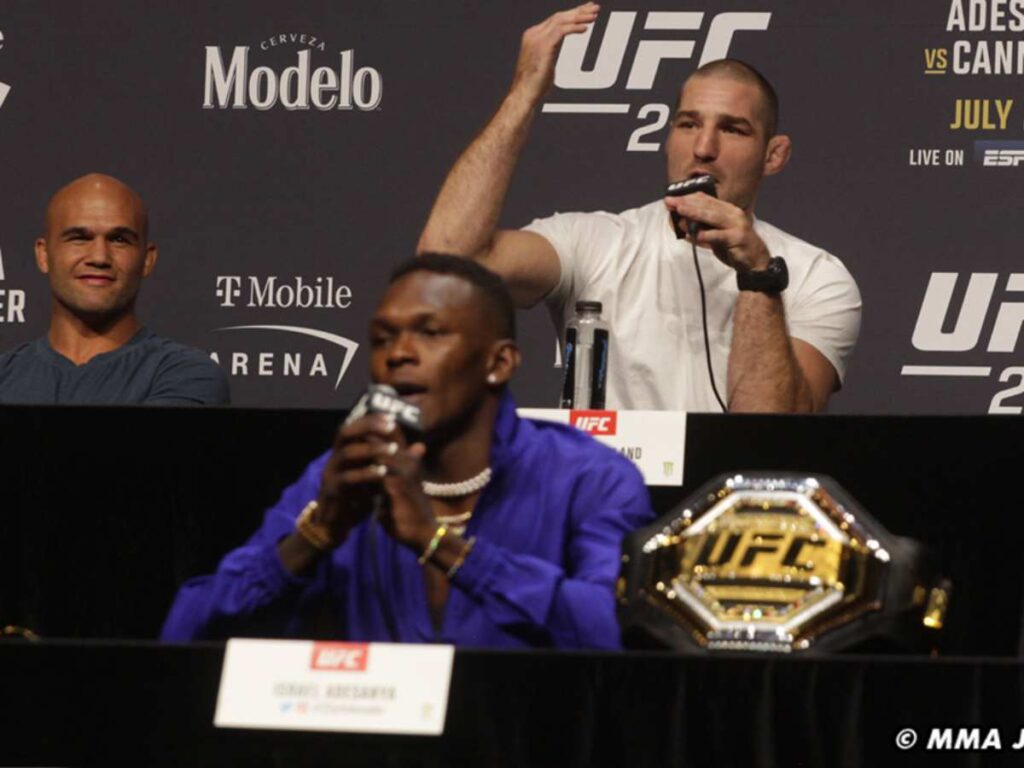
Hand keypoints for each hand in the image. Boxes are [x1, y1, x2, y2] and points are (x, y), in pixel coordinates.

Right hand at [313, 414, 413, 542]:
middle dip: (368, 426)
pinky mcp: (332, 491)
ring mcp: (330, 474)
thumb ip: (398, 459)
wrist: (337, 526)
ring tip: (393, 449)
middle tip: (390, 427)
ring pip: (347, 453)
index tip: (392, 418)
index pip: (354, 427)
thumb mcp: (380, 478)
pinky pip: (347, 478)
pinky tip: (382, 473)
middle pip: (345, 432)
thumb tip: (420, 446)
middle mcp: (334, 459)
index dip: (371, 419)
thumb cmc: (357, 499)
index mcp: (344, 452)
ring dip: (370, 449)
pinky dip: (365, 474)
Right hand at [512, 3, 599, 104]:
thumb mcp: (543, 64)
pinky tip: (585, 29)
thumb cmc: (533, 86)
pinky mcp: (543, 46)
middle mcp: (534, 34)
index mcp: (533, 36)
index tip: (585, 11)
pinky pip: (562, 31)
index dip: (572, 13)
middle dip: (579, 11)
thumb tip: (556, 55)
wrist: (523, 94)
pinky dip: (574, 28)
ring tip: (594, 16)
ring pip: (561, 20)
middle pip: (559, 16)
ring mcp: (538, 39)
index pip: (555, 19)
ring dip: (580, 17)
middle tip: (594, 7)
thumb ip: (550, 54)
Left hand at [663, 193, 770, 271]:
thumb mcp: (716, 234)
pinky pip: (717, 236)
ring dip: (694, 213)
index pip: (706, 199)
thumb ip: (702, 227)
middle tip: (670, 202)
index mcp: (728, 210)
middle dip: (687, 203)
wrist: (754, 261)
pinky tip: (692, 235)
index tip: (672, 197)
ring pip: (712, 216)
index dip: (688, 197)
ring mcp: (736, 225)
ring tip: (679, 211)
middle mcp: (733, 214)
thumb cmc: (733, 246)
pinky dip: (704, 235)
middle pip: (707, 206)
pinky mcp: (737, 238)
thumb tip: (681, 222)